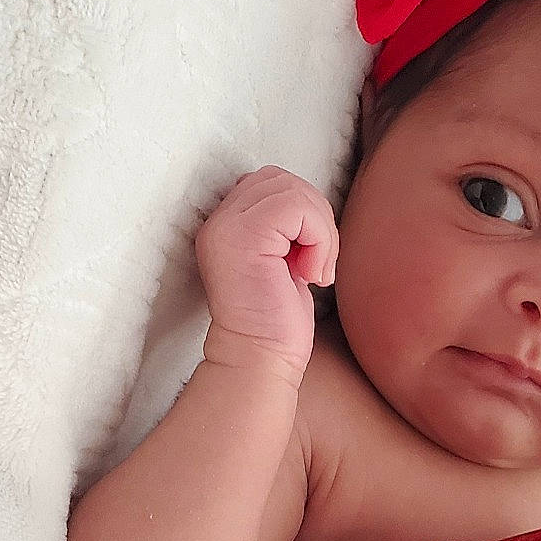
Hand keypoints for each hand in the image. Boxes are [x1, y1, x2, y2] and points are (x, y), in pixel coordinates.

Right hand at [194, 165, 337, 381]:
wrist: (260, 360)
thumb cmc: (277, 321)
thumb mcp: (284, 260)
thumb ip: (287, 226)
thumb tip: (312, 201)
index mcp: (226, 224)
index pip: (271, 182)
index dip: (301, 213)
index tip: (305, 257)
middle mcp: (220, 220)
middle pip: (283, 180)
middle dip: (314, 216)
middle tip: (316, 262)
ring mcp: (228, 226)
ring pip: (295, 192)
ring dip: (320, 231)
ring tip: (314, 270)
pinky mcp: (245, 237)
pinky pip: (298, 209)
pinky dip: (319, 239)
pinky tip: (310, 275)